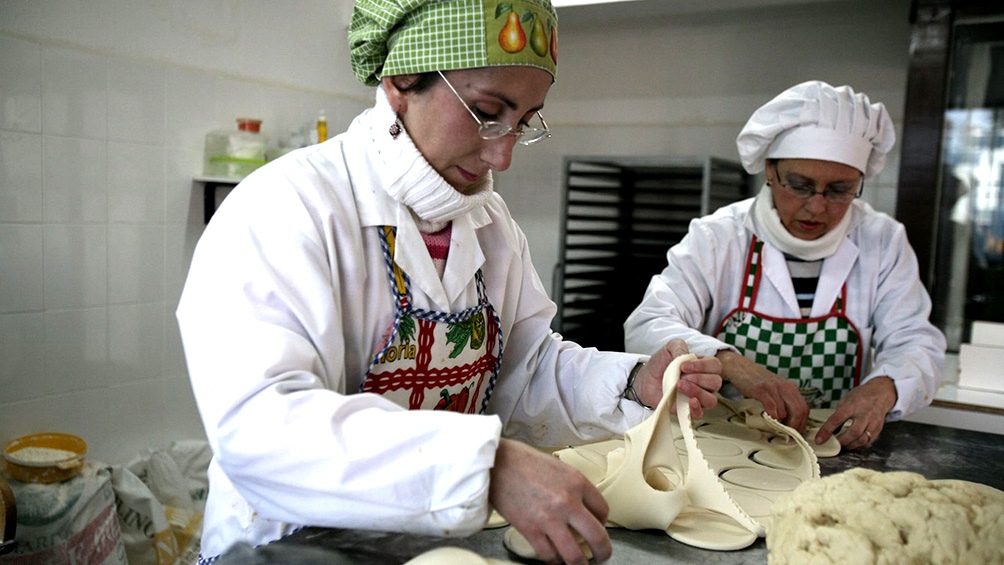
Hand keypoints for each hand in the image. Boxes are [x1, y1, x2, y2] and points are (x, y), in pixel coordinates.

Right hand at [489, 439, 610, 564]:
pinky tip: (553, 556)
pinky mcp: (530, 530)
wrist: (497, 463)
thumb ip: (573, 487)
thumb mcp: (559, 467)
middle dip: (603, 552)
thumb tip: (582, 508)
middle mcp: (567, 502)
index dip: (604, 523)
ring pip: (574, 555)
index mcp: (577, 482)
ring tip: (578, 563)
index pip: (603, 511)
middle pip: (597, 537)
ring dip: (579, 563)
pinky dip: (553, 559)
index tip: (599, 527)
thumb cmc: (524, 461)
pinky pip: (548, 555)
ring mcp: (549, 518)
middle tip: (601, 556)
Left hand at [635, 338, 722, 418]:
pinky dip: (696, 409)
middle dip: (699, 378)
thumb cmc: (660, 364)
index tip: (684, 366)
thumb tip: (687, 357)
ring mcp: (698, 397)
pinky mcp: (688, 410)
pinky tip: (689, 401)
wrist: (646, 380)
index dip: (702, 366)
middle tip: (681, 377)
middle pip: (716, 382)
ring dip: (697, 392)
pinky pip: (700, 414)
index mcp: (703, 367)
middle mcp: (704, 383)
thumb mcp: (669, 348)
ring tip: (679, 386)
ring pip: (711, 399)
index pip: (715, 366)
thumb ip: (679, 347)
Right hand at [716, 350, 808, 431]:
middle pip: (799, 411)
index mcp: (791, 387)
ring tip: (775, 426)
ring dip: (781, 423)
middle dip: (794, 426)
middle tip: (788, 434)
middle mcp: (785, 386)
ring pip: (785, 411)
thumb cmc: (757, 381)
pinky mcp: (762, 390)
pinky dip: (772, 416)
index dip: (802, 423)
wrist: (741, 367)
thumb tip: (789, 420)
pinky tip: (768, 418)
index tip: (796, 432)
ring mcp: (774, 388)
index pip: (804, 408)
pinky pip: (772, 407)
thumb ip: (784, 401)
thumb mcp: (776, 389)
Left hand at [815, 376, 896, 449]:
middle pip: (853, 432)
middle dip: (842, 441)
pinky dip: (860, 444)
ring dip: (851, 445)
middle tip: (835, 443)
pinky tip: (854, 442)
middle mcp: (864, 414)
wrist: (880, 393)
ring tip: (844, 444)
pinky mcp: (878, 428)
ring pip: (862, 439)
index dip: (826, 431)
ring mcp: (873, 422)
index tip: (819, 440)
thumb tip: (830, 431)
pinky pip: (869, 441)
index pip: (836, 419)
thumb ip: (838, 415)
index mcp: (852, 405)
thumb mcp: (845, 401)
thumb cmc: (860, 396)